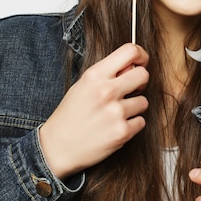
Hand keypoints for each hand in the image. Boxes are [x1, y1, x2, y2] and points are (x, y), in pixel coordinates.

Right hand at [40, 43, 148, 178]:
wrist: (56, 148)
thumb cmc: (70, 116)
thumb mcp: (83, 86)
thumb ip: (107, 74)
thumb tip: (133, 66)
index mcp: (94, 76)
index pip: (130, 51)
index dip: (141, 55)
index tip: (141, 63)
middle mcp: (106, 91)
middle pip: (143, 75)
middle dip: (140, 83)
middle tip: (130, 91)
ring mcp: (115, 112)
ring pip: (144, 102)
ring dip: (134, 108)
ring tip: (115, 114)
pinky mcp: (122, 132)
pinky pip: (141, 122)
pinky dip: (132, 125)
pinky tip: (115, 127)